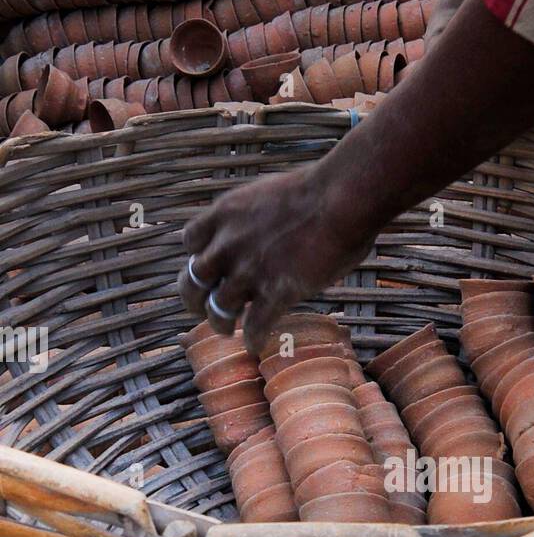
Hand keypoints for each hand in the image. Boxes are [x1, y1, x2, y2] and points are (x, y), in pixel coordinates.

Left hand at [176, 165, 374, 354]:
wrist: (339, 199)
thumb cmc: (317, 191)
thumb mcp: (267, 194)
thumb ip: (255, 217)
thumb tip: (265, 229)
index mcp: (225, 214)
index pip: (190, 240)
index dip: (197, 256)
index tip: (209, 266)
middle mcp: (228, 244)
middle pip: (193, 280)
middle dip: (194, 298)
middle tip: (200, 309)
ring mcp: (250, 271)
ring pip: (218, 309)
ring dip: (220, 323)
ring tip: (227, 330)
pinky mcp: (275, 292)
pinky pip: (255, 326)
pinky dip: (253, 339)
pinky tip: (256, 345)